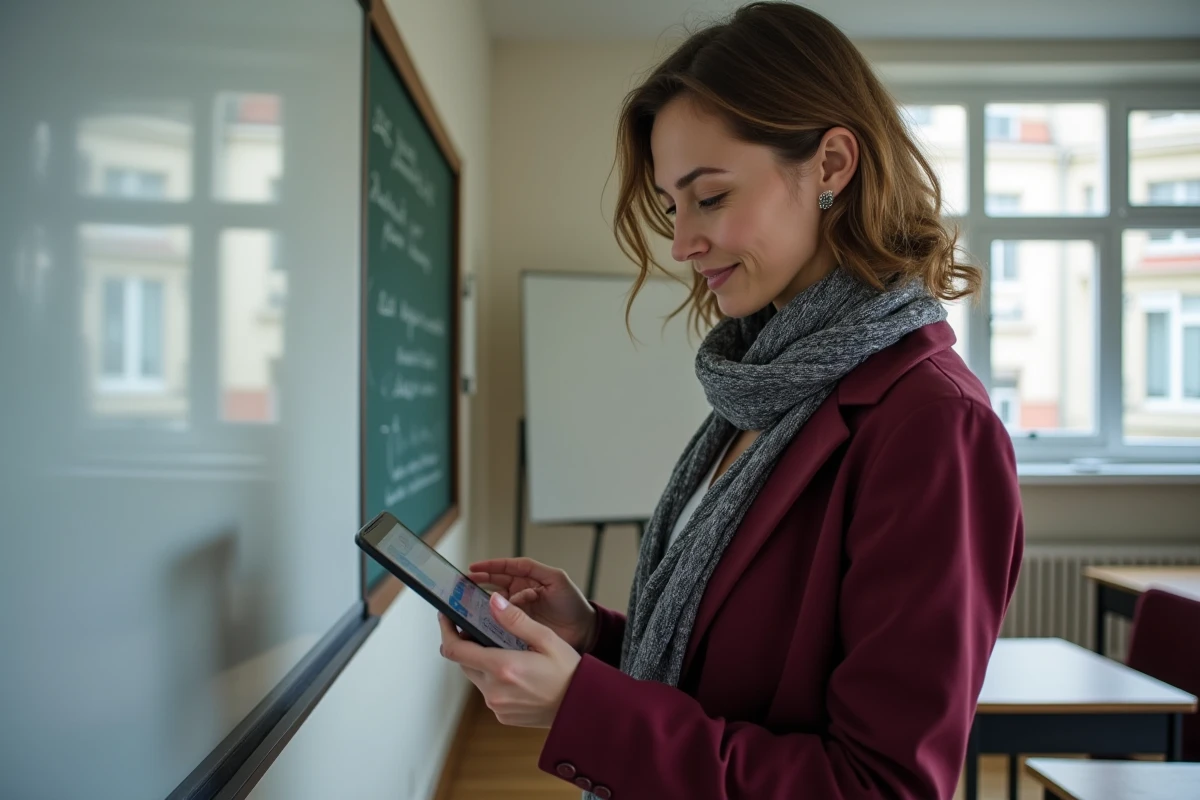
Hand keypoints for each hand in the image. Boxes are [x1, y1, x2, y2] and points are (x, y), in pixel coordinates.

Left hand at [438, 593, 580, 727]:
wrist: (582, 708)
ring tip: (508, 650)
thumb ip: (516, 620)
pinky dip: (495, 679)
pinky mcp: (502, 715)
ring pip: (476, 676)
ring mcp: (496, 705)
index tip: (445, 617)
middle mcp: (494, 690)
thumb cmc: (568, 671)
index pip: (455, 650)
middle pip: (465, 661)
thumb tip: (493, 602)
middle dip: (469, 644)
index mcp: (502, 667)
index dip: (446, 631)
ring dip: (484, 662)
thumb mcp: (546, 638)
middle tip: (483, 629)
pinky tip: (517, 672)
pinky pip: (489, 691)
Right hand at [467, 558, 597, 651]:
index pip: (505, 569)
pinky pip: (500, 621)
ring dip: (481, 601)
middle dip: (478, 582)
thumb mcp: (557, 579)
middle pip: (494, 584)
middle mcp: (519, 593)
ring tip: (467, 602)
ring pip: (494, 603)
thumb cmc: (573, 604)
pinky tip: (480, 621)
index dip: (489, 567)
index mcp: (528, 578)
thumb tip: (511, 574)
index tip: (473, 567)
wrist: (583, 631)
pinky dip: (490, 620)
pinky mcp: (517, 627)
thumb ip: (535, 571)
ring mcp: (517, 610)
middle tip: (462, 585)